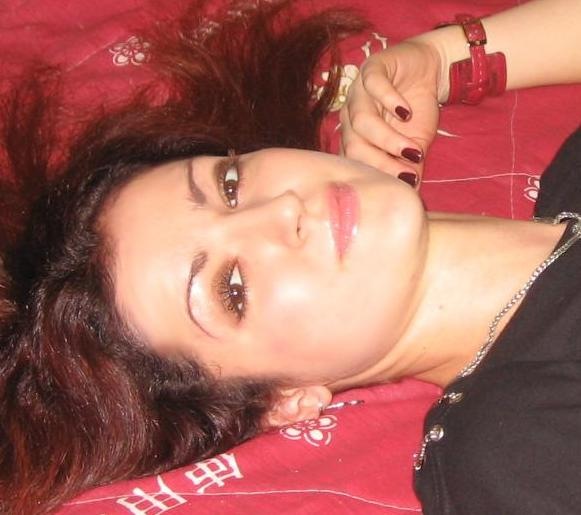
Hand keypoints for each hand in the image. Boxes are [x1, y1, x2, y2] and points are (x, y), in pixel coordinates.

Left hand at [340, 39, 442, 185]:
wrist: (430, 70)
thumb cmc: (417, 113)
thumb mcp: (416, 145)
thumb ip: (409, 168)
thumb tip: (410, 193)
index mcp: (354, 137)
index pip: (356, 162)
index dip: (377, 175)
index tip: (404, 186)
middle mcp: (350, 116)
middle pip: (354, 144)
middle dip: (381, 162)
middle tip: (407, 172)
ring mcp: (358, 92)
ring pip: (362, 120)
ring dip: (387, 138)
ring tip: (412, 149)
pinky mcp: (372, 68)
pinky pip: (373, 85)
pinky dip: (389, 101)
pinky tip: (406, 113)